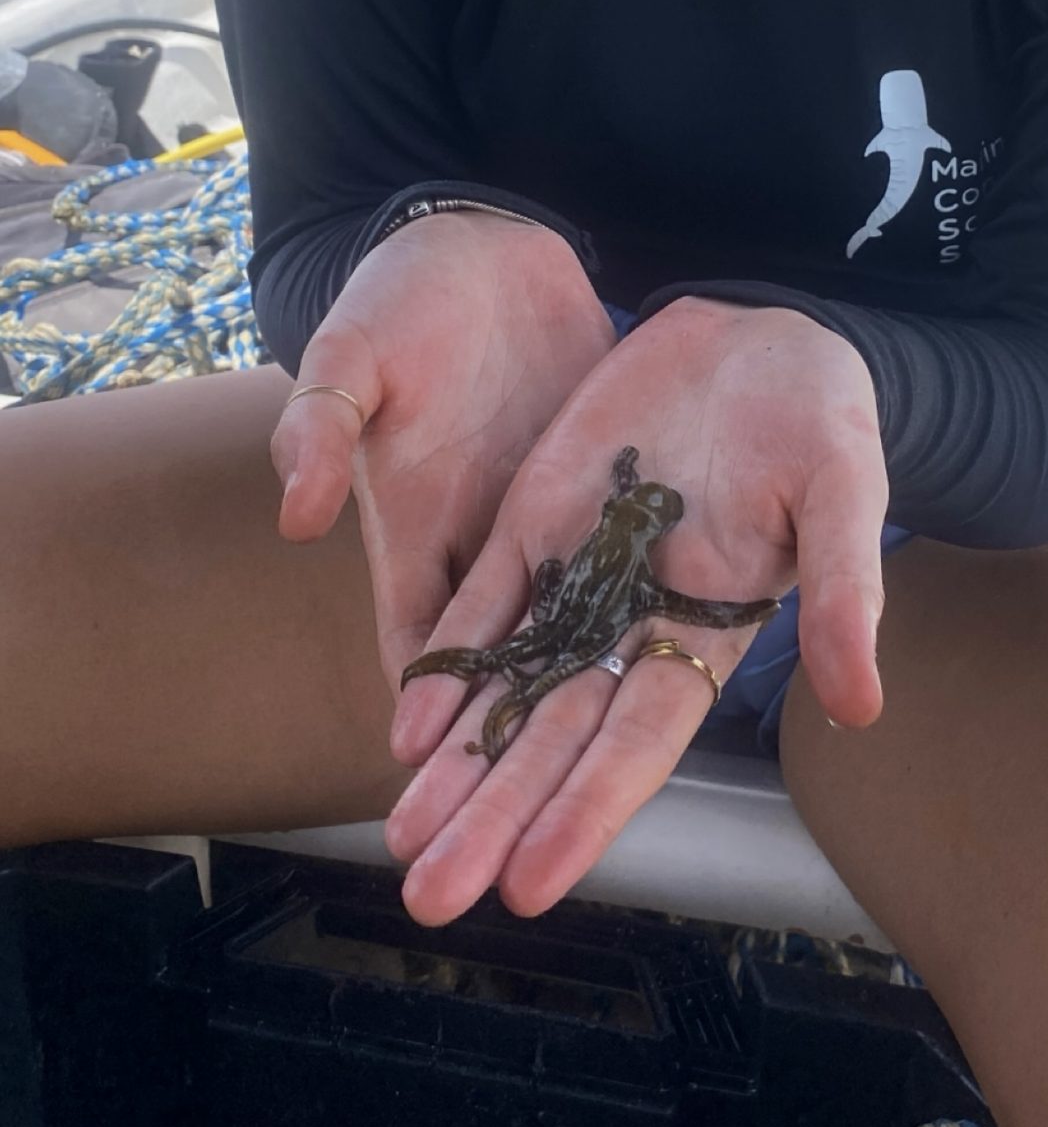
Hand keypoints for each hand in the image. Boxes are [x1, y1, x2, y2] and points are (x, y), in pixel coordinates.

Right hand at [267, 213, 617, 766]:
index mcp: (414, 527)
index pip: (422, 655)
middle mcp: (482, 546)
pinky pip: (622, 579)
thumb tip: (298, 510)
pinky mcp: (600, 492)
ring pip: (567, 646)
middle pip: (496, 681)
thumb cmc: (399, 298)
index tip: (435, 807)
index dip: (431, 731)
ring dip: (572, 725)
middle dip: (498, 774)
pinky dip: (637, 632)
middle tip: (499, 882)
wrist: (481, 244)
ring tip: (590, 817)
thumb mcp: (353, 351)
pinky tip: (671, 688)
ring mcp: (548, 524)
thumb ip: (322, 423)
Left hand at [384, 295, 889, 927]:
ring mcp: (578, 575)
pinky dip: (446, 664)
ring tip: (400, 839)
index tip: (532, 883)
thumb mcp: (845, 488)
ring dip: (455, 764)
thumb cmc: (822, 418)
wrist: (761, 335)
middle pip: (554, 737)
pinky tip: (405, 727)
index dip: (585, 809)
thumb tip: (863, 703)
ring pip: (506, 687)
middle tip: (431, 896)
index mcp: (709, 632)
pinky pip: (483, 603)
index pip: (639, 741)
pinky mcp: (537, 518)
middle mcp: (634, 624)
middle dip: (494, 815)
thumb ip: (845, 590)